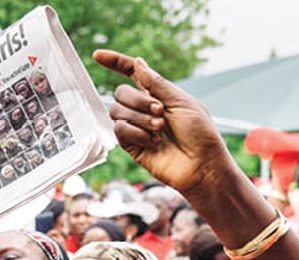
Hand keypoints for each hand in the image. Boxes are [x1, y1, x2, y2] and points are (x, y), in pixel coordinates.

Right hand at [94, 50, 229, 195]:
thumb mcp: (181, 101)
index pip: (130, 73)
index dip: (114, 63)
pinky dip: (136, 133)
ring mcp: (135, 126)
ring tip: (159, 130)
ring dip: (140, 118)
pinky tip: (153, 142)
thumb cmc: (199, 133)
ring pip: (116, 111)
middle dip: (138, 100)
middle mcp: (143, 108)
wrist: (201, 164)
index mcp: (157, 93)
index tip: (97, 55)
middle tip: (160, 112)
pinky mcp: (131, 145)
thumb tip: (138, 62)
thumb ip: (156, 83)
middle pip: (120, 92)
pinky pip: (120, 130)